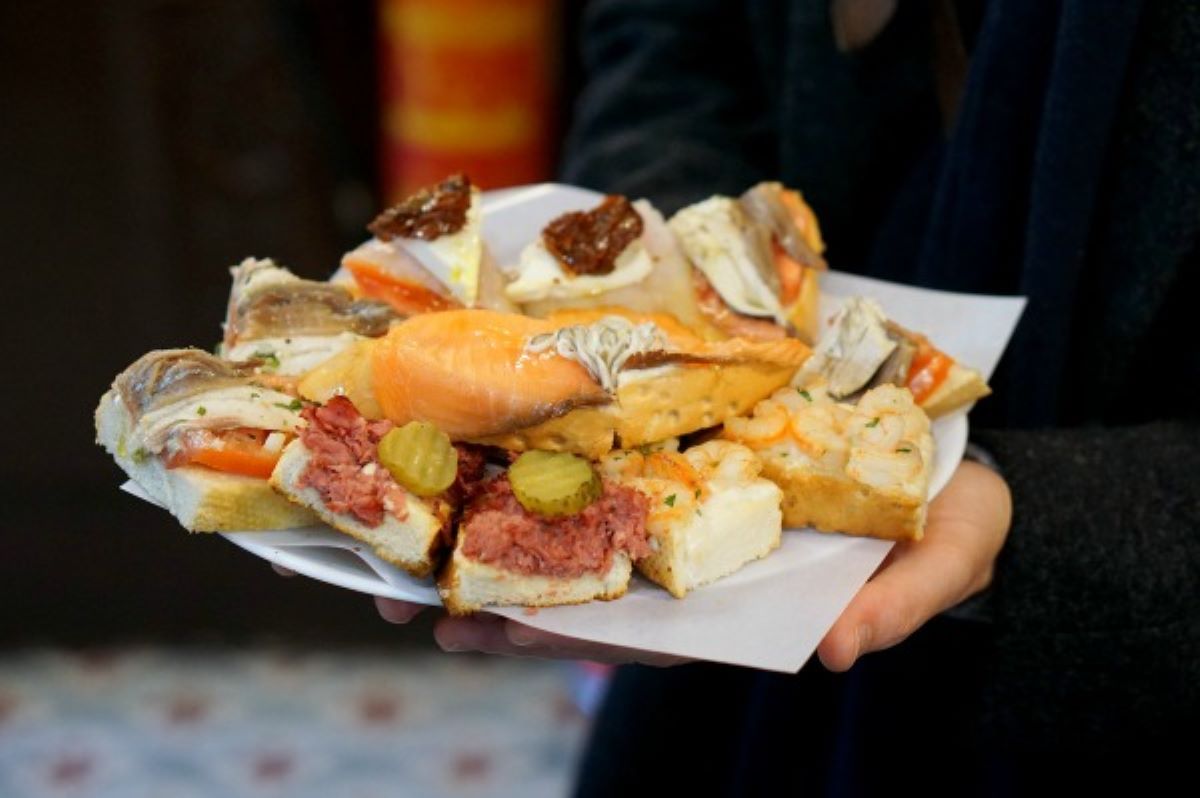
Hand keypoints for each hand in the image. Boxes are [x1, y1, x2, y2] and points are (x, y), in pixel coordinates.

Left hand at [370, 460, 1008, 669]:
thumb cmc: (949, 520)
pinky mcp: (696, 461)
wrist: (954, 457)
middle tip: (412, 606)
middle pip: (595, 595)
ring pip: (591, 540)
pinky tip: (489, 458)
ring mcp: (695, 516)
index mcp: (749, 604)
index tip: (495, 631)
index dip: (574, 634)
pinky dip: (555, 472)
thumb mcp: (945, 561)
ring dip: (505, 544)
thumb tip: (844, 651)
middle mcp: (707, 569)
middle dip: (506, 602)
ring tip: (413, 556)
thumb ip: (899, 604)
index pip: (651, 632)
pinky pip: (619, 471)